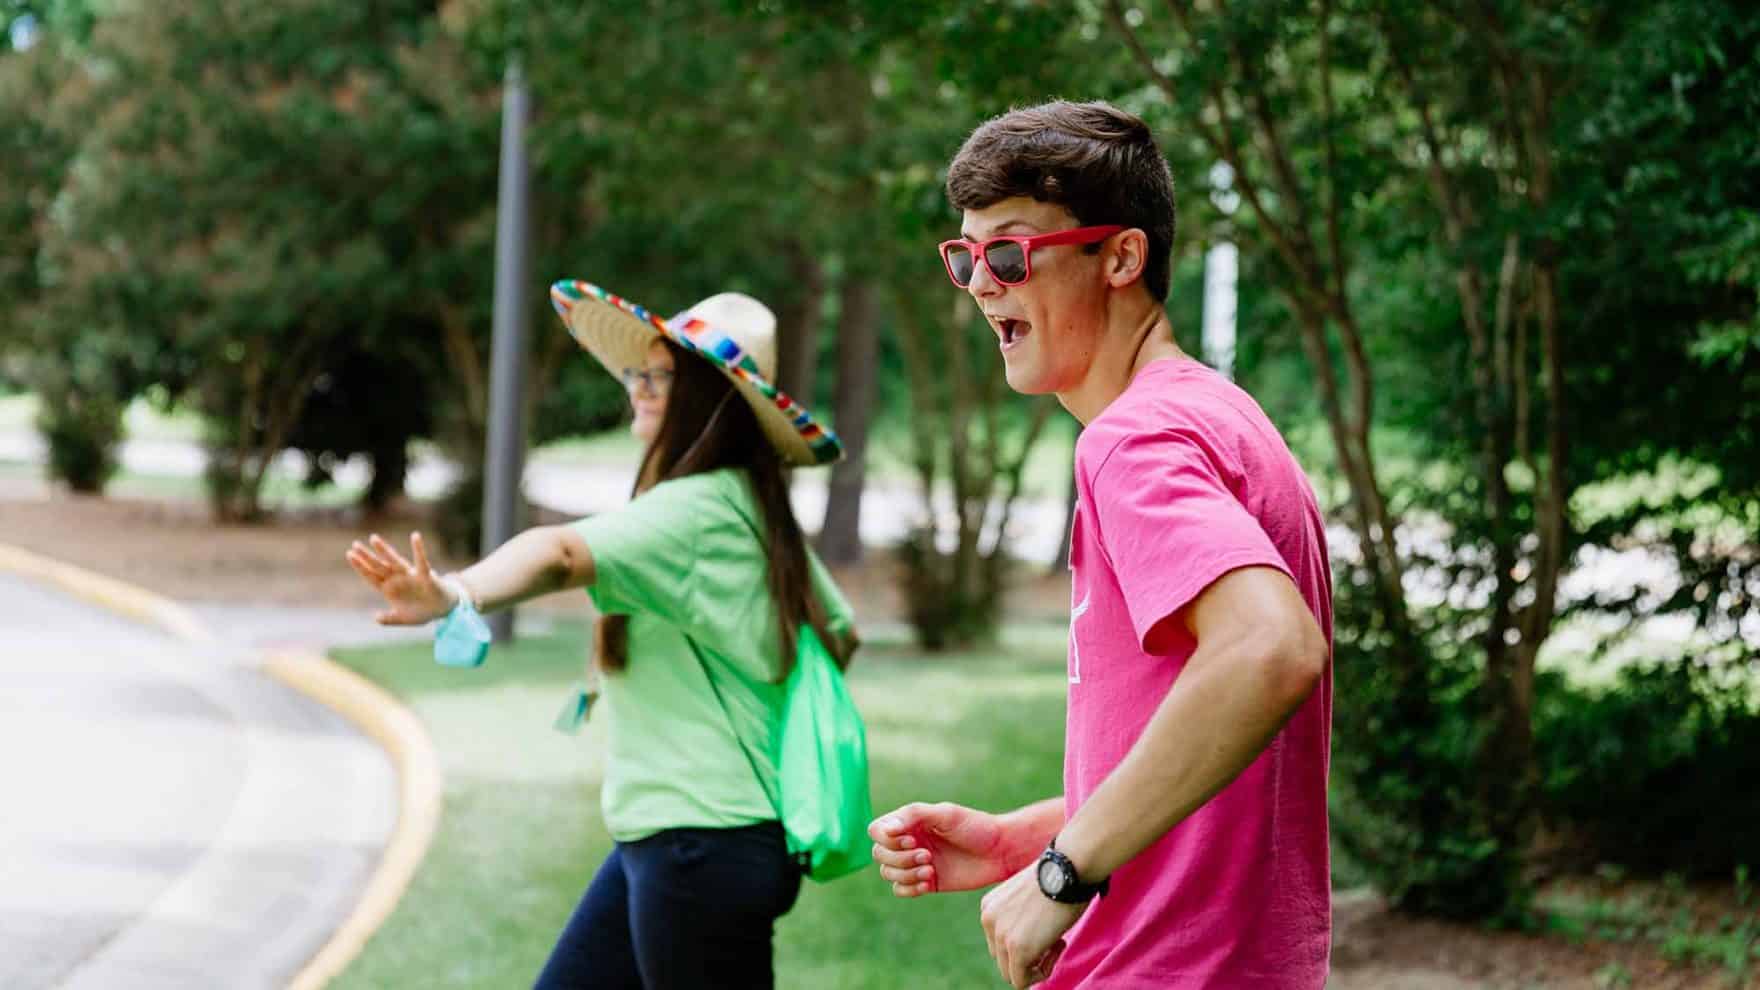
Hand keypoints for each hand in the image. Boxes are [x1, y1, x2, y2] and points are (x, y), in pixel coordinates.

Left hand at [345, 532, 453, 625]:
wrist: (443, 610)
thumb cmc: (422, 612)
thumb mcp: (403, 618)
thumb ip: (389, 618)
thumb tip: (376, 617)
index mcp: (390, 589)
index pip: (372, 576)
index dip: (361, 567)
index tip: (349, 554)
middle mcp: (398, 579)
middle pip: (379, 566)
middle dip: (367, 557)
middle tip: (355, 544)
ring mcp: (410, 576)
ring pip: (395, 561)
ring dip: (384, 551)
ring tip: (373, 539)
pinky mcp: (425, 575)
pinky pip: (421, 560)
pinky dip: (419, 549)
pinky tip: (415, 536)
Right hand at [869, 802, 1008, 896]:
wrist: (1000, 852)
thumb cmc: (975, 827)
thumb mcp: (945, 814)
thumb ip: (913, 816)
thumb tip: (884, 829)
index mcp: (910, 822)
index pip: (877, 831)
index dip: (887, 840)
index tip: (912, 840)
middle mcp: (909, 841)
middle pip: (880, 854)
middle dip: (899, 859)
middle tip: (928, 856)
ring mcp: (916, 863)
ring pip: (888, 873)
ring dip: (906, 873)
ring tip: (930, 870)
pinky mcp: (926, 882)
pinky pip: (901, 890)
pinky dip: (909, 888)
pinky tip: (929, 882)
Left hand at [980, 863, 1084, 987]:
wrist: (1069, 867)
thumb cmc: (1059, 877)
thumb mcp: (1029, 897)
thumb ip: (1020, 917)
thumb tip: (1031, 936)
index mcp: (989, 906)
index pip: (999, 942)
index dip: (1025, 943)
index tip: (1046, 929)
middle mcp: (988, 920)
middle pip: (1002, 959)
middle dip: (1029, 956)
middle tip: (1054, 938)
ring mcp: (1001, 935)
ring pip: (1011, 973)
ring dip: (1036, 965)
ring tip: (1057, 941)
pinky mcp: (1018, 949)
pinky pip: (1022, 981)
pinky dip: (1042, 973)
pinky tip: (1058, 946)